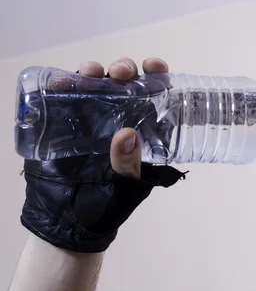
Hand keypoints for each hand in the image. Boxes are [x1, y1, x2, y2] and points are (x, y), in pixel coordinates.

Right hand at [20, 57, 185, 253]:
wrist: (69, 222)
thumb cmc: (107, 205)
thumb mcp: (126, 187)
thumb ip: (128, 164)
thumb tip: (127, 135)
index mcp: (143, 129)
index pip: (155, 95)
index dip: (157, 76)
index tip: (155, 68)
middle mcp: (119, 118)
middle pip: (125, 83)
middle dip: (125, 70)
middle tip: (122, 73)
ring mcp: (92, 118)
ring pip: (97, 85)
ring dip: (96, 72)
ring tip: (93, 72)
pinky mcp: (66, 123)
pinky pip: (65, 98)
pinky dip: (64, 84)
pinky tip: (64, 80)